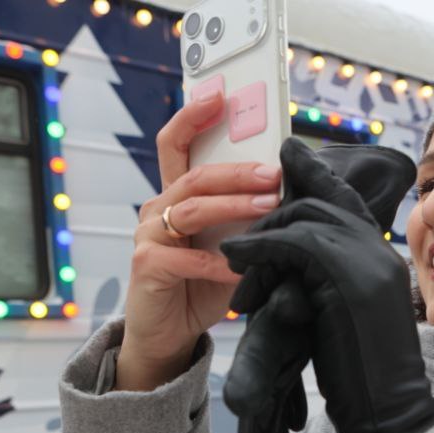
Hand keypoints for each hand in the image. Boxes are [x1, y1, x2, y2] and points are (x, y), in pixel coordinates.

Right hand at [118, 91, 282, 390]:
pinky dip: (218, 262)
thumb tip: (286, 195)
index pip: (176, 144)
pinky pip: (186, 258)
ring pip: (192, 209)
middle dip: (236, 171)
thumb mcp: (227, 247)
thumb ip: (244, 221)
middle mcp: (157, 208)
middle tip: (272, 174)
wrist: (169, 334)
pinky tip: (242, 267)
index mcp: (175, 196)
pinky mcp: (147, 266)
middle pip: (194, 175)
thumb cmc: (201, 286)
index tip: (219, 96)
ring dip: (234, 207)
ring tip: (269, 207)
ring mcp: (149, 236)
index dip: (193, 116)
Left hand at [222, 195, 433, 432]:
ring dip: (261, 236)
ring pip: (303, 218)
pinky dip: (259, 248)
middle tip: (239, 237)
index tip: (290, 153)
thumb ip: (327, 282)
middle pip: (320, 202)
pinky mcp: (346, 277)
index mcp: (382, 257)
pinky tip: (237, 263)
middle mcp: (379, 250)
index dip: (317, 176)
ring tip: (232, 259)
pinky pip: (293, 243)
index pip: (347, 200)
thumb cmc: (362, 375)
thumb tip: (290, 268)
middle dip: (272, 212)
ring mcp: (367, 260)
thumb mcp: (344, 315)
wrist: (387, 410)